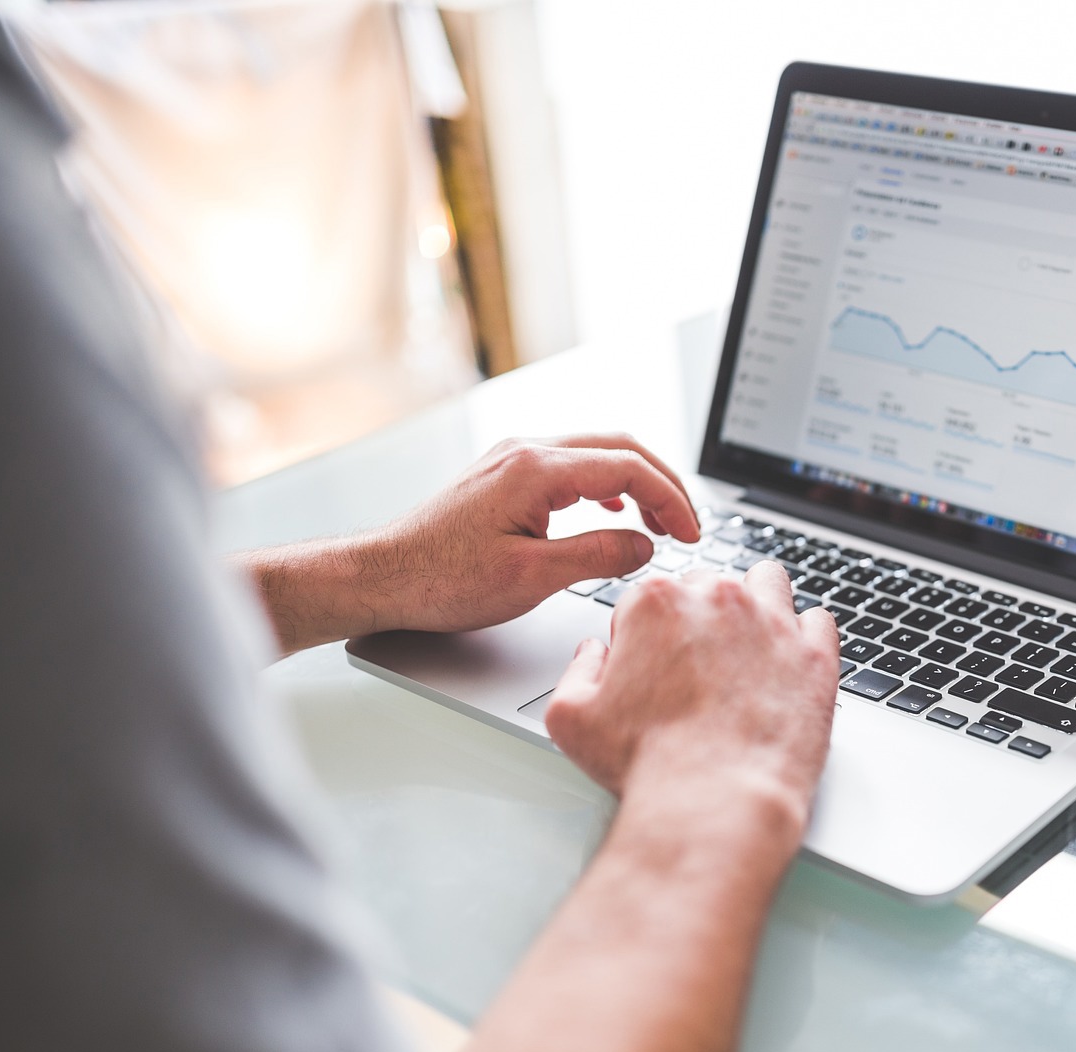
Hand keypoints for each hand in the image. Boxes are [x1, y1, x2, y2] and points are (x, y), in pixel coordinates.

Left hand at [362, 433, 701, 634]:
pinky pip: (572, 465)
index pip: (628, 467)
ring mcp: (514, 458)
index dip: (671, 499)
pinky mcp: (506, 474)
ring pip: (597, 452)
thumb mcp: (531, 578)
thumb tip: (644, 545)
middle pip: (619, 447)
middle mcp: (525, 451)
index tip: (691, 533)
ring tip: (659, 522)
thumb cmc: (441, 580)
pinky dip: (607, 484)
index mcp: (535, 470)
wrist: (384, 576)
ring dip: (637, 483)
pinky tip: (614, 509)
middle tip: (688, 525)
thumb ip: (597, 556)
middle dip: (663, 484)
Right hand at [544, 561, 841, 847]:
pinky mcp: (815, 655)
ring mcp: (773, 623)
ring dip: (755, 605)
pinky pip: (818, 620)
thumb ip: (577, 670)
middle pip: (707, 587)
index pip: (648, 596)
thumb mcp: (571, 718)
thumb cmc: (648, 764)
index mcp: (656, 602)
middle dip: (699, 618)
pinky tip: (789, 663)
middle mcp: (717, 600)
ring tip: (746, 649)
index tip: (650, 667)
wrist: (714, 803)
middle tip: (697, 668)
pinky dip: (805, 636)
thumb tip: (594, 652)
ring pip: (767, 583)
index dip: (645, 634)